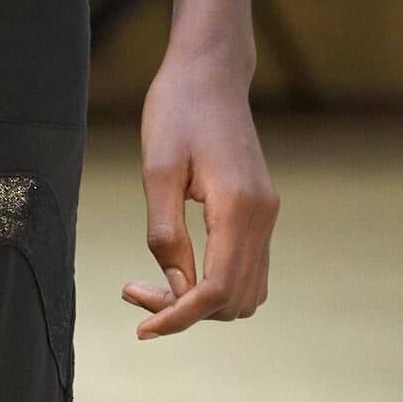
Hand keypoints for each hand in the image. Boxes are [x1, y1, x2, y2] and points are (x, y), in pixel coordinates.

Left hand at [123, 52, 278, 338]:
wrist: (211, 73)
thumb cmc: (176, 112)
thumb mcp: (156, 171)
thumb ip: (165, 234)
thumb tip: (176, 289)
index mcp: (237, 207)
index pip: (214, 291)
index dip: (177, 318)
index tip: (141, 328)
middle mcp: (262, 217)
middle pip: (231, 302)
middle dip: (185, 312)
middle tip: (136, 290)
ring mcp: (266, 217)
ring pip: (244, 296)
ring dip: (202, 305)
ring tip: (154, 283)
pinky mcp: (261, 215)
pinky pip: (248, 274)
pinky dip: (216, 289)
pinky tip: (180, 272)